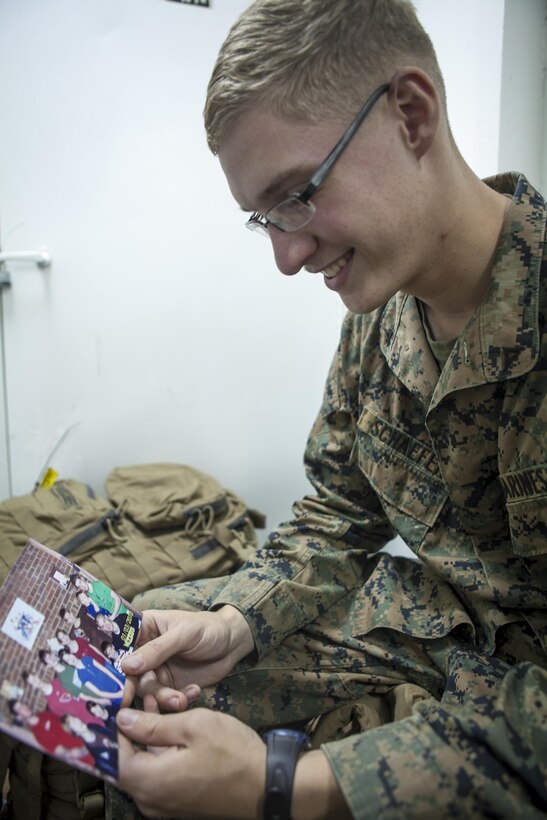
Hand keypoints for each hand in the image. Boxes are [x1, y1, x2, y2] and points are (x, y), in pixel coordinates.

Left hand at [117, 706, 264, 818]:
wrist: (267, 785)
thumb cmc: (230, 753)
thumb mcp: (192, 727)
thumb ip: (153, 724)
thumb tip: (121, 719)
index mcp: (147, 781)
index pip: (112, 752)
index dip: (113, 721)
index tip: (122, 695)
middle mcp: (149, 798)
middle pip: (126, 757)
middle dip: (132, 722)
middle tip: (141, 692)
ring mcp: (164, 803)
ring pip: (144, 762)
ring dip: (148, 731)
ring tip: (161, 699)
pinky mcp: (178, 801)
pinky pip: (159, 771)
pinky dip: (161, 746)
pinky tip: (174, 721)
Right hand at [121, 606, 253, 710]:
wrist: (233, 642)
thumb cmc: (207, 628)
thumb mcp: (183, 634)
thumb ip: (157, 650)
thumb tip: (126, 665)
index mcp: (142, 631)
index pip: (120, 649)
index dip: (114, 668)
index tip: (118, 687)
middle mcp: (144, 652)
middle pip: (130, 675)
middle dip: (140, 690)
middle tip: (149, 702)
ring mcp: (156, 671)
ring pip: (148, 691)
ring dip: (163, 698)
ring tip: (180, 700)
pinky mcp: (170, 687)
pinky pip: (166, 700)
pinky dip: (178, 700)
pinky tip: (194, 692)